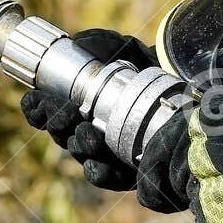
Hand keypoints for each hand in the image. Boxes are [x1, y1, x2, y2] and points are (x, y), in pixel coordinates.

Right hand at [20, 29, 154, 191]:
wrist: (185, 89)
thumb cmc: (146, 68)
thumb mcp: (124, 49)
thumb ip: (100, 44)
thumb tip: (79, 45)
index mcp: (74, 102)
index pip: (44, 109)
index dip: (37, 108)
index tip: (37, 102)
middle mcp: (84, 128)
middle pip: (60, 133)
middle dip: (59, 124)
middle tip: (69, 113)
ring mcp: (103, 152)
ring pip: (80, 154)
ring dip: (80, 145)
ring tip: (89, 135)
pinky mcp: (125, 172)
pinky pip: (105, 178)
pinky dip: (100, 172)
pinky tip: (99, 164)